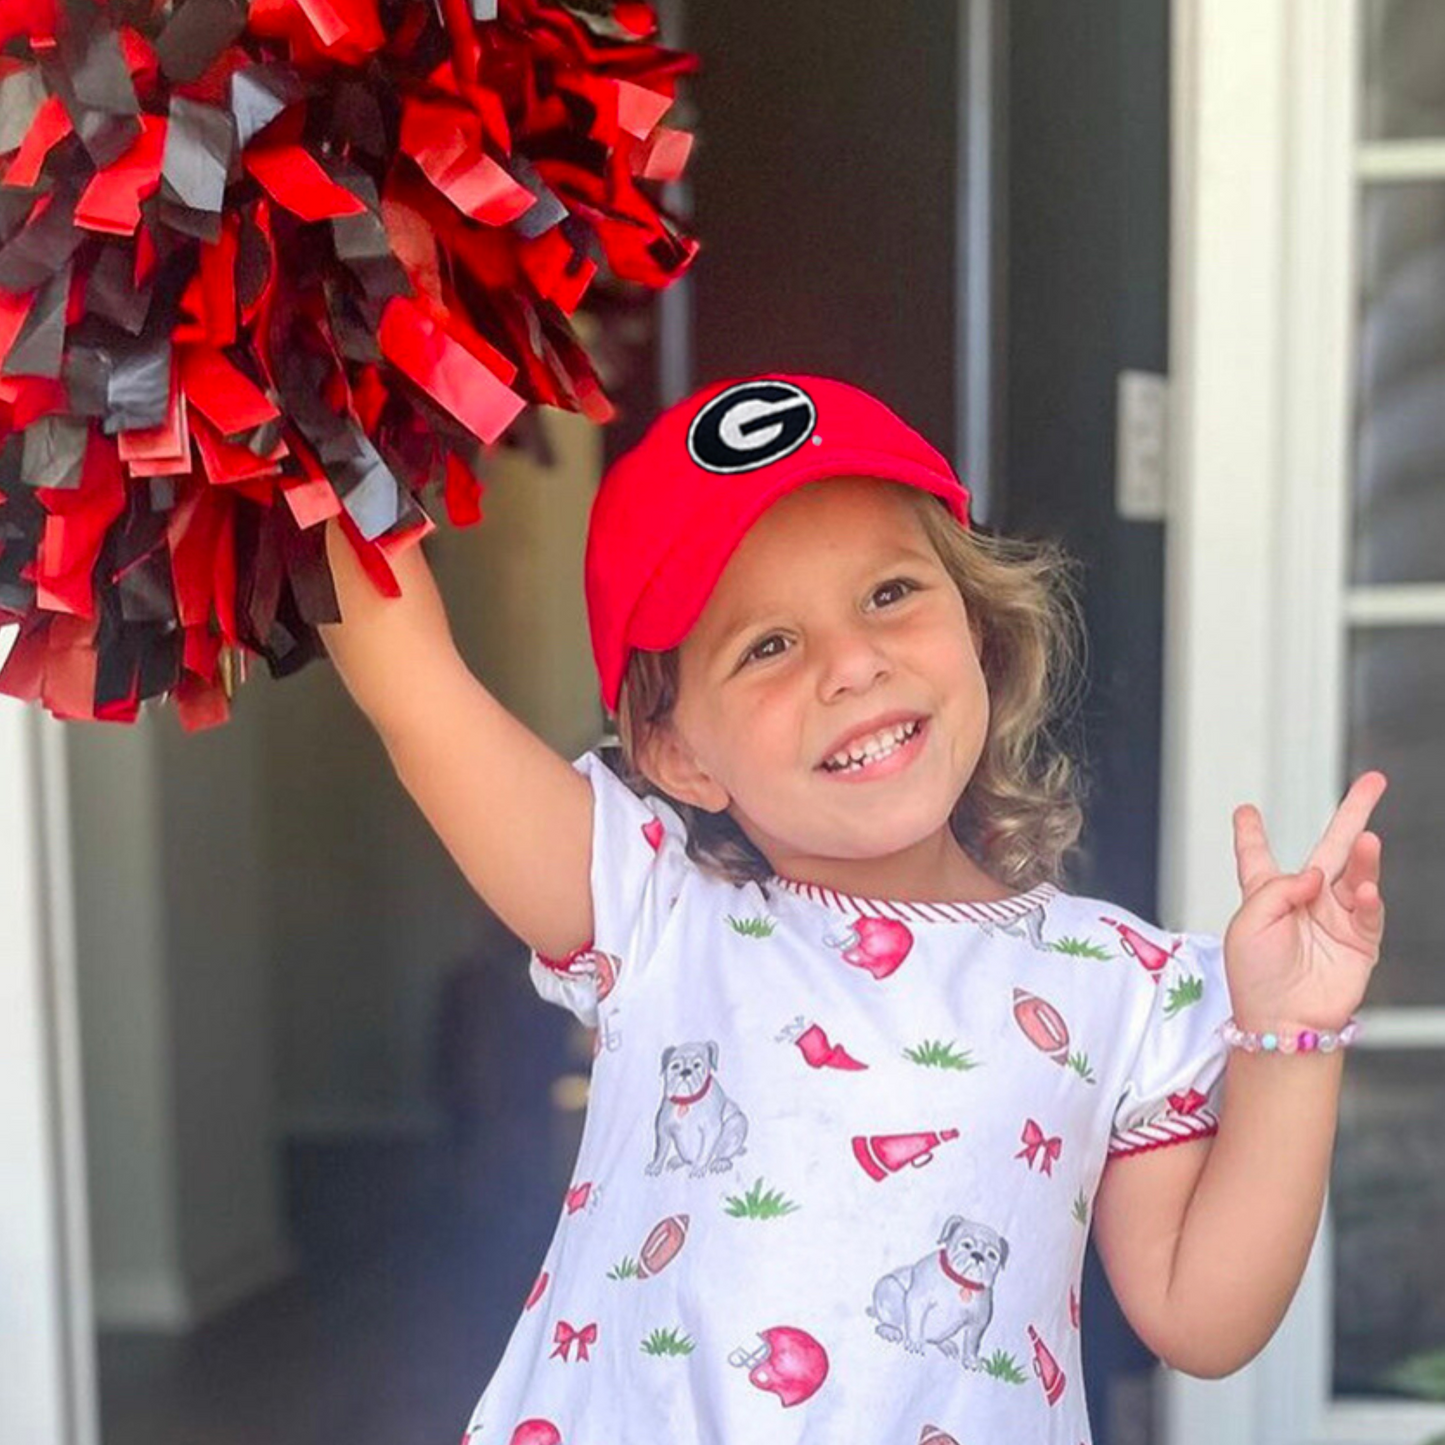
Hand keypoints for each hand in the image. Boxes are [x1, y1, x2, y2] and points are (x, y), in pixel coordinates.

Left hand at [1224, 771, 1387, 1034]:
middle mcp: (1305, 901)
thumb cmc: (1254, 977)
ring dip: (1365, 857)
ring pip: (1357, 875)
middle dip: (1353, 814)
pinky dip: (1370, 898)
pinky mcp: (1359, 940)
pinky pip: (1369, 912)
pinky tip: (1366, 889)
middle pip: (1332, 848)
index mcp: (1266, 896)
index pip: (1258, 858)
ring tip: (1367, 837)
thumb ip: (1275, 890)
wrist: (1281, 1021)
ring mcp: (1336, 918)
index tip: (1245, 810)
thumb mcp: (1246, 924)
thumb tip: (1314, 874)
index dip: (1252, 833)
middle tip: (1374, 782)